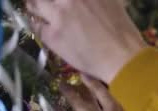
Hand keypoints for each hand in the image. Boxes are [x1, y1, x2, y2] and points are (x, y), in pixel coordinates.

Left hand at [26, 0, 146, 82]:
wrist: (122, 57)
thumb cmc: (124, 33)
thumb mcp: (111, 3)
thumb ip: (94, 0)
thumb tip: (87, 3)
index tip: (58, 1)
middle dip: (42, 0)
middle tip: (42, 3)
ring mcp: (58, 15)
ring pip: (34, 4)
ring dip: (34, 6)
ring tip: (35, 10)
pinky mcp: (52, 35)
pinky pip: (37, 27)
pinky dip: (39, 27)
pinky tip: (45, 31)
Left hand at [59, 76, 132, 110]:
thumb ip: (104, 104)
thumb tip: (85, 81)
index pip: (111, 95)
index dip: (97, 83)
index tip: (84, 73)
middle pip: (102, 100)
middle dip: (87, 87)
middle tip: (72, 75)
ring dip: (73, 98)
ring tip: (62, 88)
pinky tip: (58, 108)